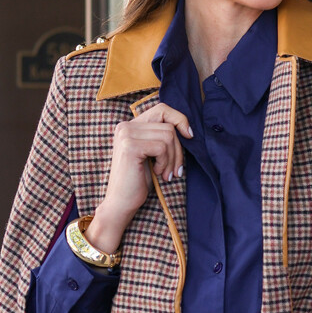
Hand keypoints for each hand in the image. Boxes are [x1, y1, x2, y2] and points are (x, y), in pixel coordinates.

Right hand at [85, 103, 191, 253]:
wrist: (121, 203)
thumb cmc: (139, 181)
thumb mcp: (153, 154)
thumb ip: (162, 137)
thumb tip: (187, 129)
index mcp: (130, 125)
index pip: (162, 109)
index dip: (180, 119)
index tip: (189, 136)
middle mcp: (125, 126)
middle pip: (169, 125)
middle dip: (178, 149)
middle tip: (175, 169)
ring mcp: (126, 134)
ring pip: (168, 136)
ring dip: (173, 158)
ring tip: (166, 173)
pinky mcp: (130, 146)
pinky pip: (162, 147)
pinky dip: (165, 163)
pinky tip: (158, 174)